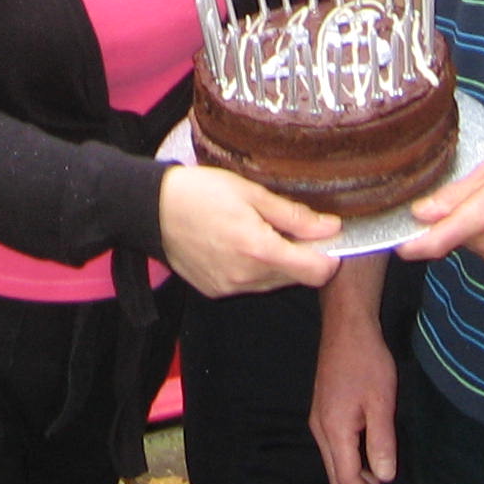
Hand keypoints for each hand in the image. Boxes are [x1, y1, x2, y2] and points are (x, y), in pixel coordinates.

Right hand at [158, 165, 341, 296]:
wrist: (152, 209)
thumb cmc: (200, 192)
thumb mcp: (251, 193)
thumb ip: (294, 215)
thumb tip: (331, 227)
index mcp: (259, 250)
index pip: (317, 272)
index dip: (330, 255)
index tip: (327, 237)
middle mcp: (247, 277)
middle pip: (297, 278)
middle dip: (302, 255)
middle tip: (287, 225)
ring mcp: (230, 288)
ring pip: (273, 282)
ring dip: (277, 262)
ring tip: (258, 231)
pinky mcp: (216, 291)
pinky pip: (250, 284)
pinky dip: (254, 268)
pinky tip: (237, 244)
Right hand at [310, 295, 398, 483]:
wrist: (346, 326)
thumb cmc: (367, 360)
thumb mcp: (381, 401)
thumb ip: (381, 441)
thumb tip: (384, 478)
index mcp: (334, 429)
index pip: (347, 480)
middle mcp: (321, 429)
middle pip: (337, 478)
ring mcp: (320, 420)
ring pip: (336, 465)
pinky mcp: (325, 412)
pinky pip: (337, 451)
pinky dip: (354, 466)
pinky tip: (371, 466)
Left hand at [398, 148, 483, 266]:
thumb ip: (453, 195)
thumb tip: (419, 213)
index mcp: (483, 219)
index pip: (434, 244)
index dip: (408, 246)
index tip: (391, 240)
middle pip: (448, 237)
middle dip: (447, 217)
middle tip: (467, 188)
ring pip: (465, 240)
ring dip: (467, 222)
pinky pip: (482, 243)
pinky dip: (482, 228)